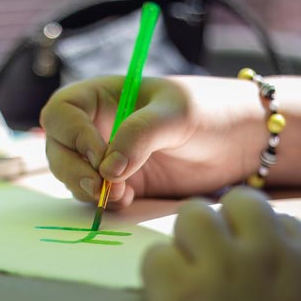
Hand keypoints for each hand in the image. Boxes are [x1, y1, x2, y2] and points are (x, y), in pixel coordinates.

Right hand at [39, 75, 263, 206]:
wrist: (241, 142)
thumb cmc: (211, 111)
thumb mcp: (177, 114)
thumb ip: (140, 135)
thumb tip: (107, 169)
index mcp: (102, 96)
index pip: (61, 113)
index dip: (71, 135)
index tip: (99, 156)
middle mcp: (97, 126)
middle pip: (58, 148)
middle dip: (73, 171)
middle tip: (102, 188)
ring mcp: (106, 157)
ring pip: (72, 175)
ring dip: (87, 190)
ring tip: (121, 195)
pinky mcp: (121, 184)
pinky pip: (95, 196)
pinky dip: (103, 203)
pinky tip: (127, 201)